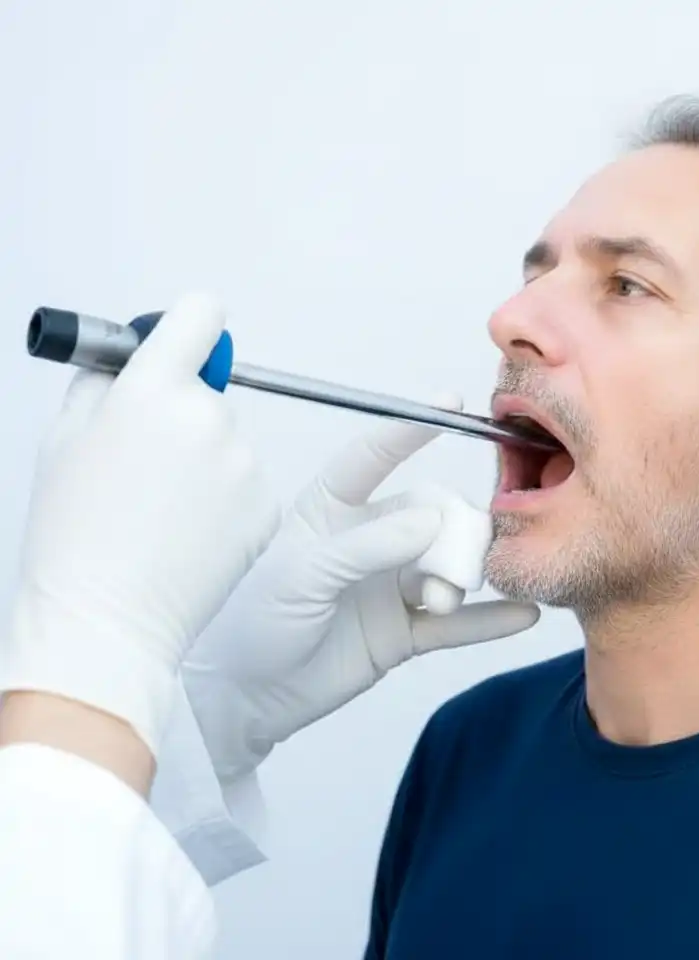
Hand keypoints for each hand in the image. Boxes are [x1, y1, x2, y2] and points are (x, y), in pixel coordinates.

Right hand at [0, 293, 280, 756]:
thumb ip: (104, 381)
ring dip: (206, 462)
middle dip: (182, 416)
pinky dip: (226, 500)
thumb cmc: (76, 536)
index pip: (200, 315)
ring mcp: (244, 462)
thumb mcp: (64, 437)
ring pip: (228, 443)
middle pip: (209, 391)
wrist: (106, 617)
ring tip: (164, 510)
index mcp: (151, 390)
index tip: (189, 337)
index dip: (192, 324)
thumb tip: (132, 354)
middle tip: (146, 466)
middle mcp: (207, 417)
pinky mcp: (268, 504)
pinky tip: (190, 531)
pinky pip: (247, 484)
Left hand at [181, 407, 538, 782]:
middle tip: (450, 562)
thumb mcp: (303, 574)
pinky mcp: (402, 633)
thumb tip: (433, 521)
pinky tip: (523, 614)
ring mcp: (388, 587)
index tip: (450, 405)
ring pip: (446, 567)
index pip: (372, 458)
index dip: (408, 430)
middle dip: (451, 532)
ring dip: (461, 580)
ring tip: (447, 602)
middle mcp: (367, 541)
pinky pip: (455, 624)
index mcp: (330, 511)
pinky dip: (488, 620)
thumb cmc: (252, 623)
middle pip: (430, 517)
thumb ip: (367, 546)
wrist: (241, 700)